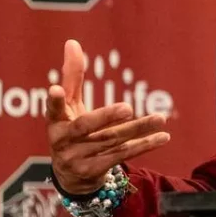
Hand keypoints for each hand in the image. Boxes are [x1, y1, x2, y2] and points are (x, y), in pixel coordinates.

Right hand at [46, 39, 170, 194]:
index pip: (52, 109)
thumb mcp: (70, 104)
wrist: (71, 174)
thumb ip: (73, 76)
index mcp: (55, 120)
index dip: (53, 100)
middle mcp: (62, 140)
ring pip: (111, 141)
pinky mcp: (93, 171)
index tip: (54, 89)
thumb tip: (72, 42)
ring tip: (161, 118)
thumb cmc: (71, 128)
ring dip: (138, 130)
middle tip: (127, 108)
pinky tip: (163, 137)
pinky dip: (144, 145)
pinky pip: (122, 155)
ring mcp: (76, 158)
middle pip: (85, 127)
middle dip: (106, 116)